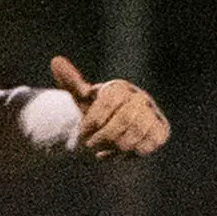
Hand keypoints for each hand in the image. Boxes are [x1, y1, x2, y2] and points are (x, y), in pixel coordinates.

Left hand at [50, 55, 169, 158]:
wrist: (113, 127)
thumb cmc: (95, 111)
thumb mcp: (81, 98)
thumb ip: (71, 82)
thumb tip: (55, 61)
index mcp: (120, 88)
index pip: (109, 102)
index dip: (93, 121)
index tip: (82, 132)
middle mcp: (140, 98)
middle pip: (124, 120)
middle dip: (103, 137)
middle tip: (90, 145)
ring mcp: (153, 115)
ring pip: (135, 135)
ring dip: (114, 147)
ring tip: (102, 149)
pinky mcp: (161, 132)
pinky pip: (147, 146)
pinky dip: (129, 154)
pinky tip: (117, 155)